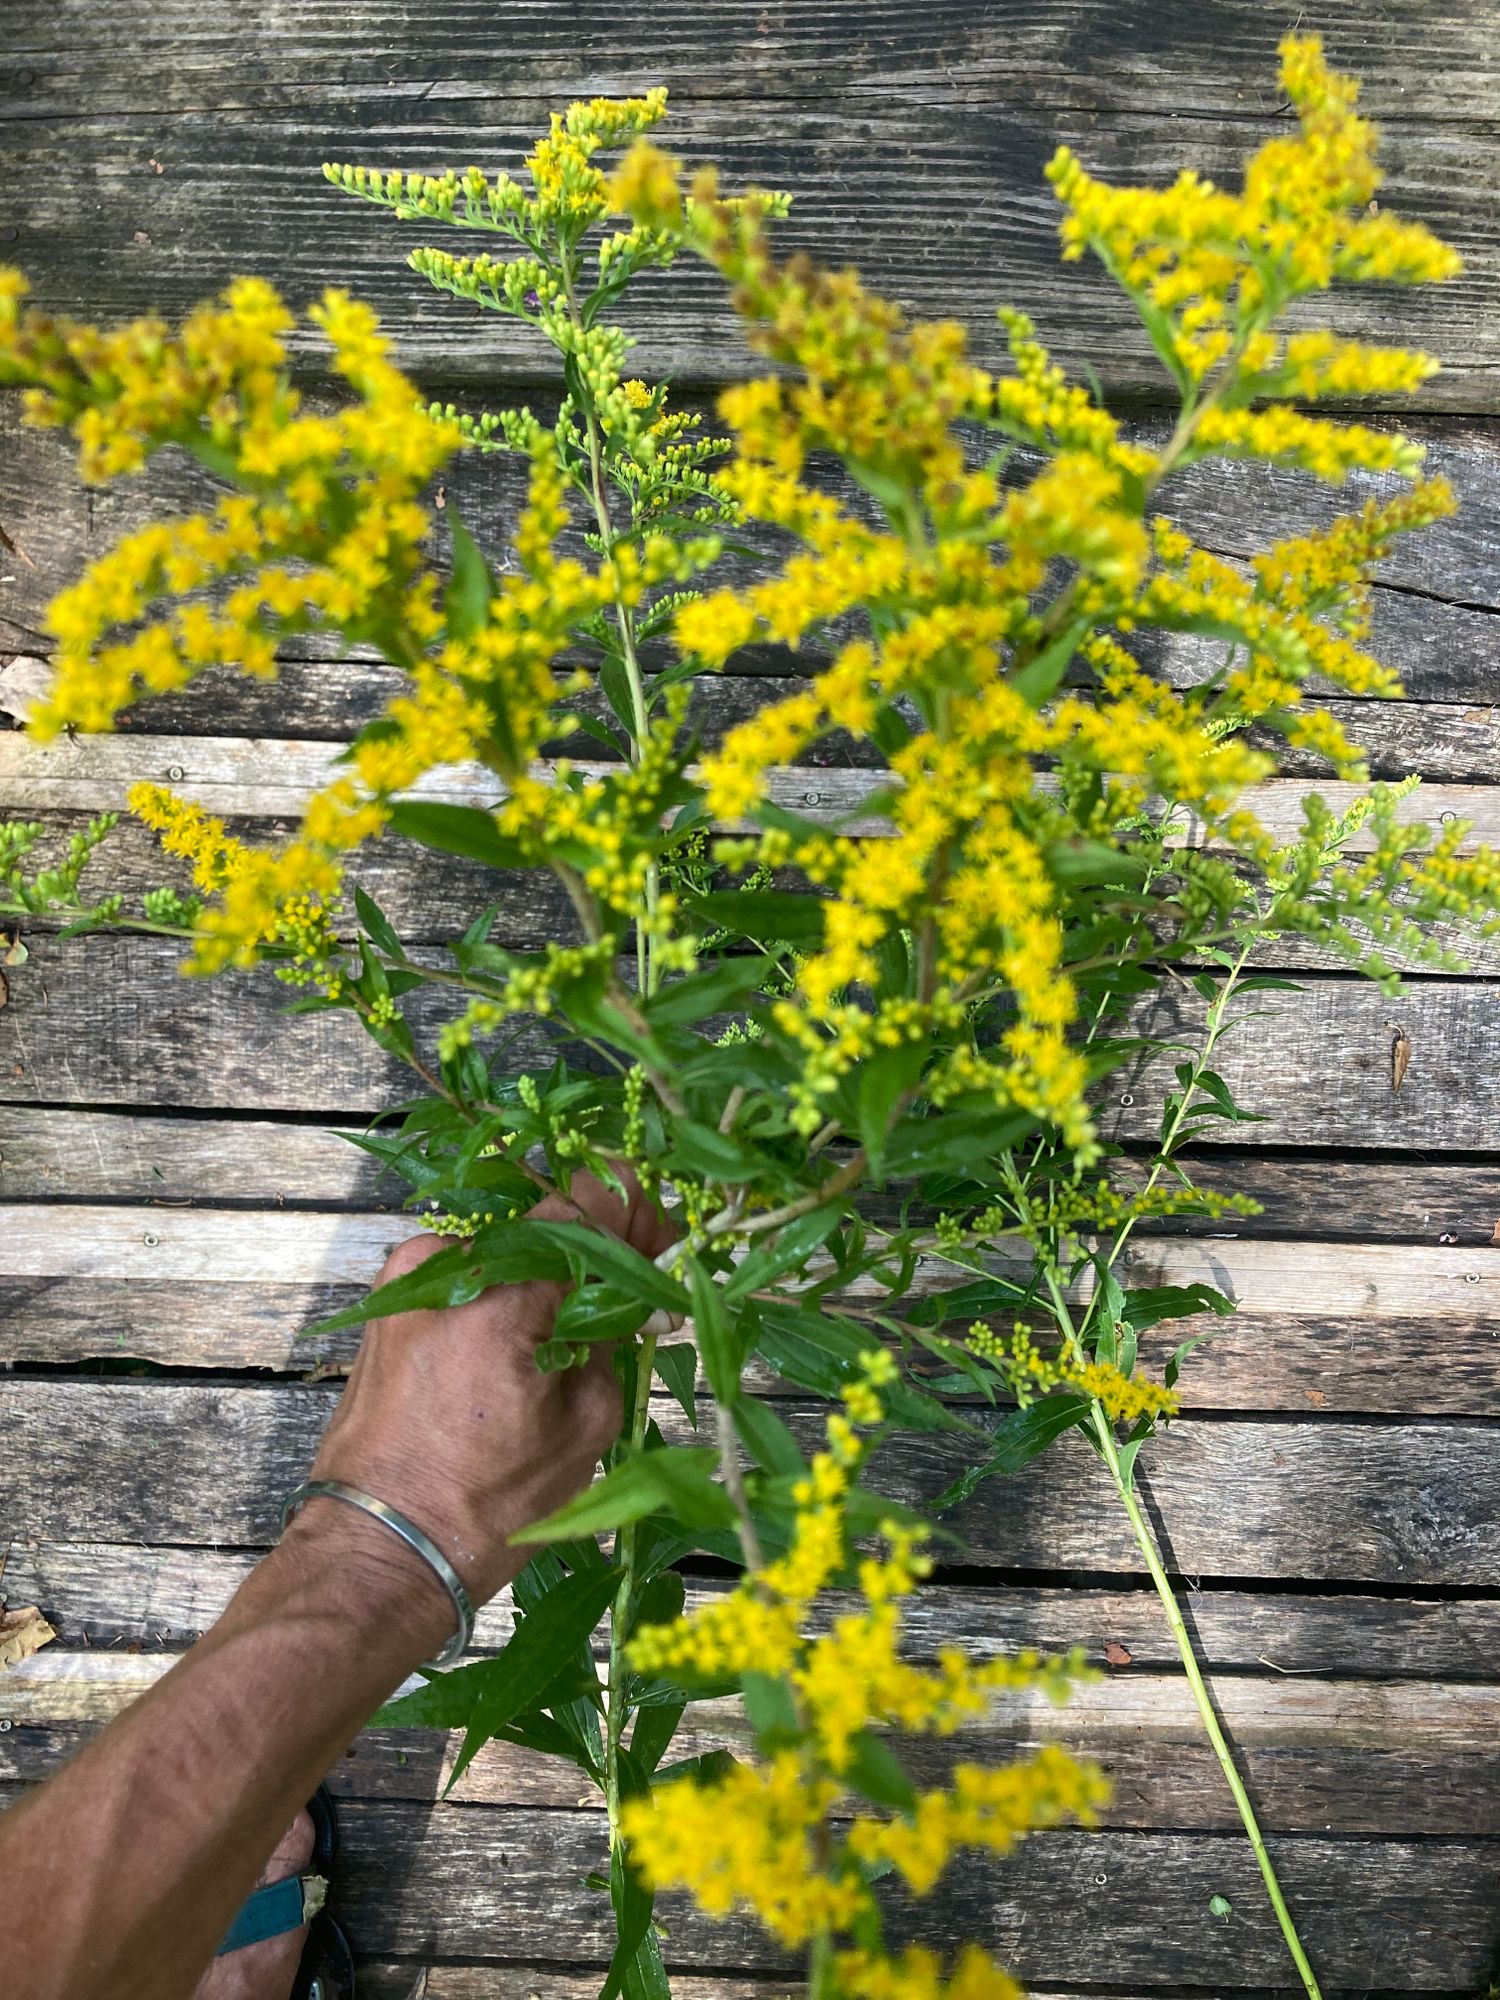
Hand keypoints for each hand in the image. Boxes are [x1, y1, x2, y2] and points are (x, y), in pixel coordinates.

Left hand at [290, 1171, 674, 1625]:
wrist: (380, 1551)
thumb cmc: (489, 1504)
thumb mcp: (586, 1420)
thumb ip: (616, 1332)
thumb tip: (640, 1291)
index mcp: (504, 1289)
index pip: (590, 1197)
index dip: (639, 1215)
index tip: (663, 1253)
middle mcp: (447, 1262)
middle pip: (548, 1216)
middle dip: (599, 1249)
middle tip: (632, 1302)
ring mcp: (408, 1276)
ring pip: (508, 1245)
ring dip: (550, 1275)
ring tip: (576, 1337)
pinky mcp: (391, 1302)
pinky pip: (469, 1274)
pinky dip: (507, 1295)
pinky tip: (526, 1348)